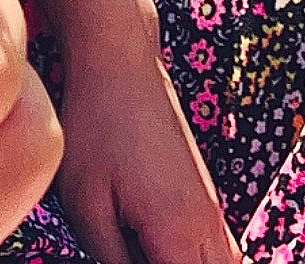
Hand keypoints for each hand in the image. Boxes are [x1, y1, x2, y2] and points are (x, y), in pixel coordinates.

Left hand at [54, 40, 240, 263]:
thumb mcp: (86, 205)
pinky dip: (200, 258)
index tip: (128, 257)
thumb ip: (113, 261)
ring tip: (142, 243)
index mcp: (180, 234)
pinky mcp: (203, 192)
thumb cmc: (95, 127)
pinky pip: (218, 247)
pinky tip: (159, 245)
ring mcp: (211, 206)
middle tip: (136, 249)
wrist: (119, 61)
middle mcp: (208, 223)